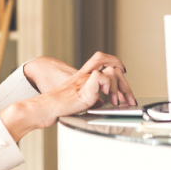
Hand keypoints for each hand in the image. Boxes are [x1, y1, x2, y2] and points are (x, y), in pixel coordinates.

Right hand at [1, 55, 130, 140]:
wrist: (42, 109)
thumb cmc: (55, 108)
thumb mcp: (78, 101)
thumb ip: (91, 98)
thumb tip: (103, 102)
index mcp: (82, 76)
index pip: (103, 60)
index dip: (116, 65)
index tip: (123, 76)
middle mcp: (84, 75)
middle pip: (111, 64)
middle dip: (124, 83)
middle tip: (128, 97)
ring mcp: (83, 81)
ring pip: (110, 72)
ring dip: (118, 88)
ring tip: (116, 101)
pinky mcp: (82, 89)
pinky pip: (100, 77)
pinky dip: (107, 87)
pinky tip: (107, 98)